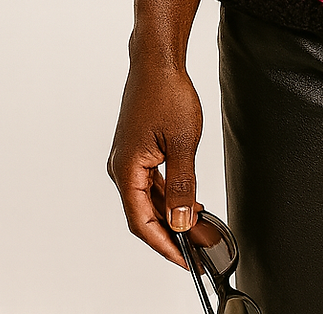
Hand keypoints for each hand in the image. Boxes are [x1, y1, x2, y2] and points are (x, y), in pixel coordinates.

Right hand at [107, 60, 203, 266]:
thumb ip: (182, 186)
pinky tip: (187, 203)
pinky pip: (150, 183)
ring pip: (148, 199)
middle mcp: (122, 167)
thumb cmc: (166, 92)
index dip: (164, 245)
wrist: (156, 61)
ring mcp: (128, 159)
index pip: (142, 222)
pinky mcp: (137, 150)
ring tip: (200, 230)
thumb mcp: (183, 143)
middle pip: (144, 214)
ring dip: (171, 215)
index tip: (186, 260)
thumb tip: (181, 221)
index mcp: (126, 169)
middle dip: (173, 233)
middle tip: (201, 248)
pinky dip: (167, 196)